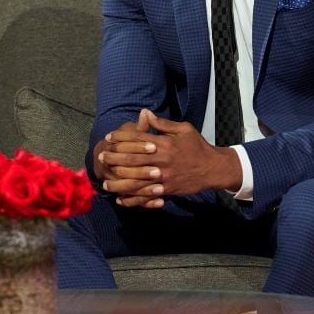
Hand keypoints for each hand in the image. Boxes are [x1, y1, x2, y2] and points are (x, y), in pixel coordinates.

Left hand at [99, 110, 242, 205]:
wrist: (213, 168)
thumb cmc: (197, 146)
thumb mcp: (183, 129)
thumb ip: (162, 123)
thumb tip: (145, 113)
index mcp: (163, 144)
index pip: (136, 139)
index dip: (120, 138)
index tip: (108, 138)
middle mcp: (161, 160)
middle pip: (132, 160)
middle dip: (114, 159)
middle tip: (101, 158)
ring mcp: (163, 177)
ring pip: (136, 181)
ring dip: (118, 182)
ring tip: (105, 182)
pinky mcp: (167, 190)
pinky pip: (146, 196)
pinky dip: (133, 199)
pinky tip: (121, 200)